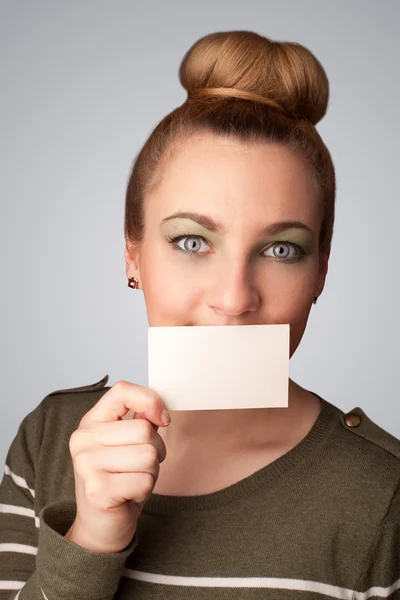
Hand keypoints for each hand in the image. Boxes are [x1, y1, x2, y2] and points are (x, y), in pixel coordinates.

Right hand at [66, 380, 169, 552]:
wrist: (100, 526)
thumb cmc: (119, 479)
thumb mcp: (128, 444)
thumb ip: (140, 420)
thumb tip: (159, 411)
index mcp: (90, 422)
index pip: (122, 391)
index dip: (150, 401)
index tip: (162, 419)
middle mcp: (83, 439)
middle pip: (144, 430)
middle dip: (155, 450)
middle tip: (139, 466)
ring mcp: (87, 465)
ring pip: (149, 455)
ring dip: (151, 472)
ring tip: (133, 480)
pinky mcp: (98, 490)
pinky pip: (145, 480)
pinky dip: (145, 490)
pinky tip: (128, 495)